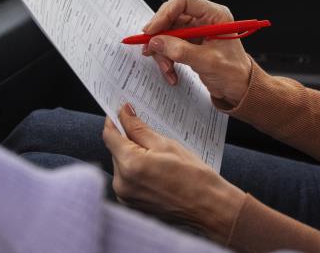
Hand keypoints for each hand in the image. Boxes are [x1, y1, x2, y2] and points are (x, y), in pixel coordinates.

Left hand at [102, 103, 244, 242]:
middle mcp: (122, 183)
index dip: (114, 120)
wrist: (210, 208)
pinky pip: (127, 179)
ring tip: (158, 157)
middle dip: (127, 140)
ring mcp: (125, 196)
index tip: (121, 112)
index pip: (110, 136)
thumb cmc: (194, 176)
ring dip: (132, 156)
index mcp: (130, 165)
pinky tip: (155, 170)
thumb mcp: (166, 144)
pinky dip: (136, 171)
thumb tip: (124, 113)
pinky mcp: (131, 204)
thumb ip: (139, 128)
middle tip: (148, 135)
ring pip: (121, 165)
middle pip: (115, 151)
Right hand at [143, 0, 251, 105]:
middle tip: (150, 48)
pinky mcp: (189, 42)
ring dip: (161, 51)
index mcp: (214, 15)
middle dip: (160, 35)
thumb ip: (180, 50)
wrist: (239, 88)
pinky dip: (166, 58)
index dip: (165, 13)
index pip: (183, 1)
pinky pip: (169, 44)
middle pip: (171, 16)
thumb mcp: (207, 62)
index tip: (152, 30)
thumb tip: (157, 42)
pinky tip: (171, 71)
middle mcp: (204, 19)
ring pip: (167, 32)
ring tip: (167, 67)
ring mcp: (195, 30)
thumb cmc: (234, 73)